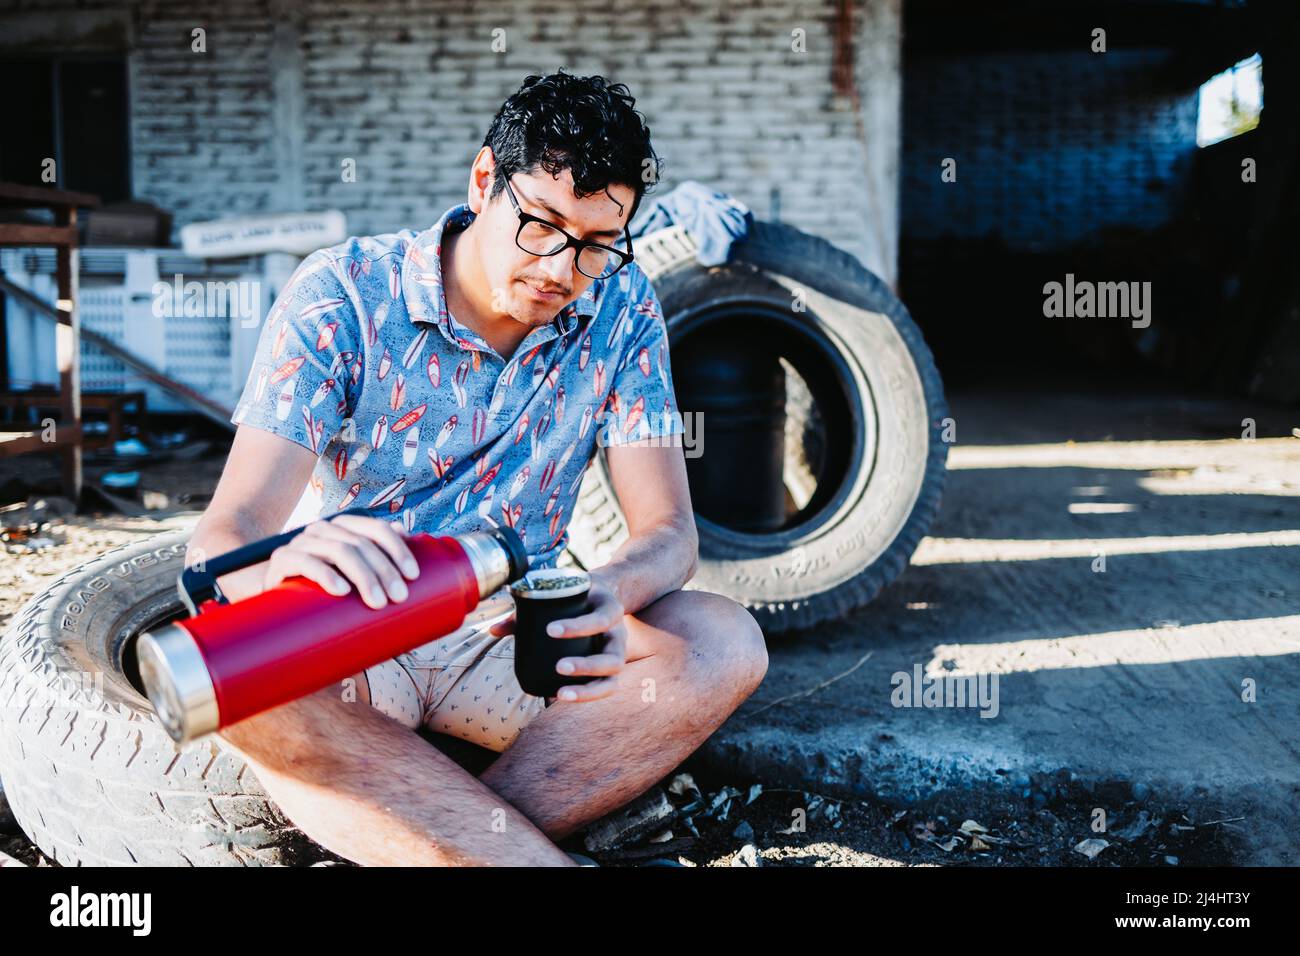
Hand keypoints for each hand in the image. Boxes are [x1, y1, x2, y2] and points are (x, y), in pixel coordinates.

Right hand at [263, 514, 419, 609]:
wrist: (278, 602)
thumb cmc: (325, 588)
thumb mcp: (353, 572)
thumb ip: (376, 550)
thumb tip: (403, 529)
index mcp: (344, 527)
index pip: (377, 529)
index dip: (398, 549)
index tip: (413, 576)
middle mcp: (323, 529)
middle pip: (361, 543)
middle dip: (384, 570)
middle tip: (399, 597)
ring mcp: (301, 542)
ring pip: (340, 551)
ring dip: (364, 576)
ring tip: (378, 602)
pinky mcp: (281, 560)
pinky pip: (305, 562)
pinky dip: (326, 575)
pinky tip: (342, 591)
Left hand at [489, 576, 628, 702]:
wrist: (603, 596)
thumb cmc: (577, 597)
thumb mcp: (560, 596)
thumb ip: (526, 613)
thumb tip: (493, 630)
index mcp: (611, 610)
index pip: (602, 619)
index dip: (579, 626)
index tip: (550, 629)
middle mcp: (619, 636)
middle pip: (612, 657)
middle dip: (587, 665)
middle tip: (559, 666)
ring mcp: (617, 655)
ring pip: (612, 680)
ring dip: (588, 689)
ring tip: (561, 693)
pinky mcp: (611, 671)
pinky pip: (605, 688)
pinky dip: (586, 695)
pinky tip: (561, 698)